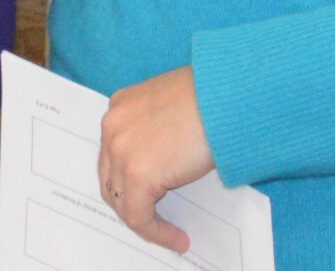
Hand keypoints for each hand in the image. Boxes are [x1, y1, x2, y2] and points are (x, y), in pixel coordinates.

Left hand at [97, 66, 214, 252]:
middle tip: (153, 218)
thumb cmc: (208, 98)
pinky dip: (156, 232)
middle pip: (111, 178)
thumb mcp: (168, 108)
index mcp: (120, 107)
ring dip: (144, 219)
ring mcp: (121, 150)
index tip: (150, 197)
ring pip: (122, 201)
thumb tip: (160, 163)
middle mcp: (113, 126)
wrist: (223, 96)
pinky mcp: (137, 174)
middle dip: (130, 201)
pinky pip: (138, 217)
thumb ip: (153, 132)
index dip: (128, 180)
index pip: (113, 154)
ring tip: (168, 232)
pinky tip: (177, 238)